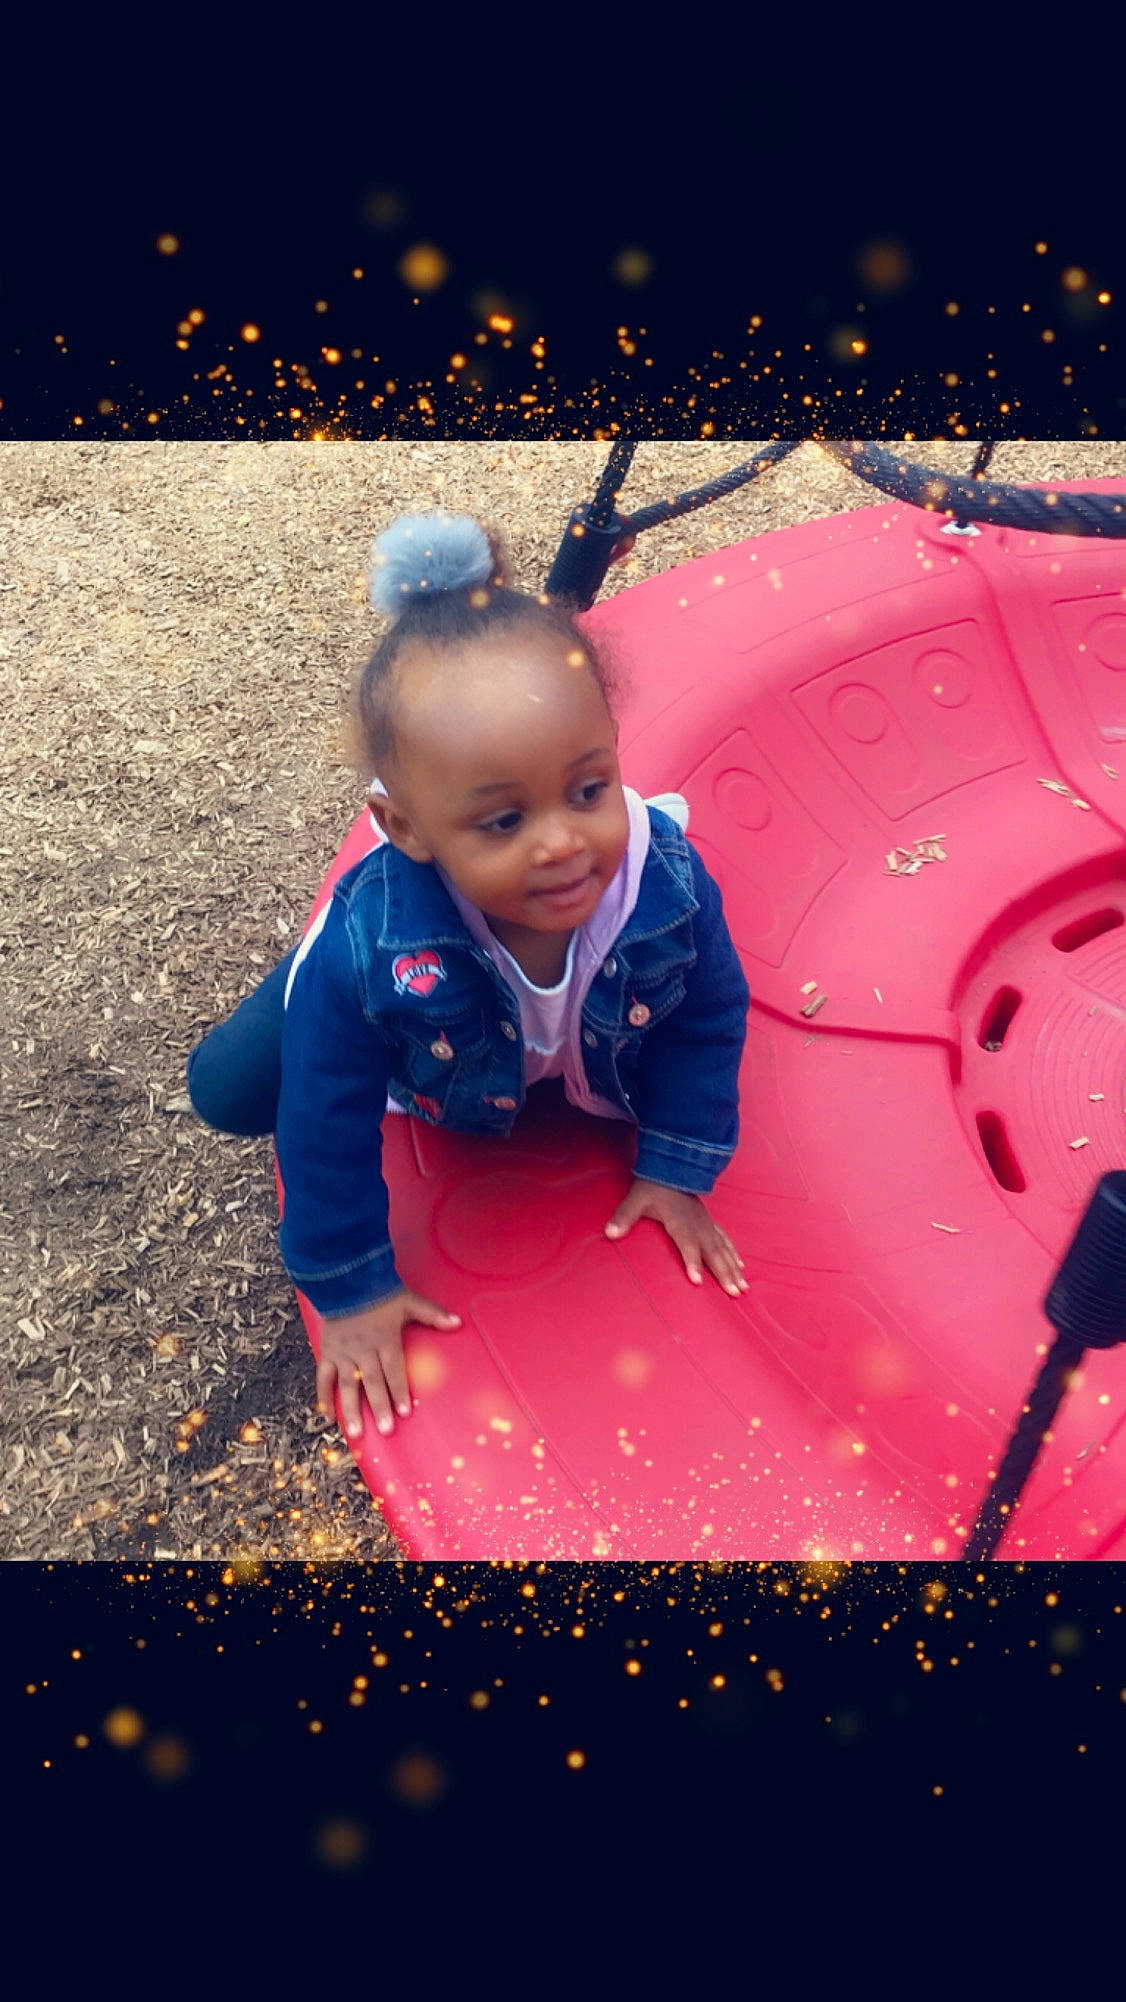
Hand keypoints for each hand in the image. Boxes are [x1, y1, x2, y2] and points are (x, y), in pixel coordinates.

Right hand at [317, 1287, 460, 1439]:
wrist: (345, 1280)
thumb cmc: (380, 1293)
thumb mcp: (409, 1302)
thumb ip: (432, 1314)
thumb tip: (457, 1323)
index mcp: (384, 1340)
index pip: (394, 1370)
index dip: (399, 1391)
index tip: (404, 1412)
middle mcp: (363, 1350)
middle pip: (372, 1382)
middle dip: (379, 1406)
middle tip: (385, 1430)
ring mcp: (343, 1353)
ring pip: (347, 1385)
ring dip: (351, 1409)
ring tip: (356, 1432)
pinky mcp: (328, 1352)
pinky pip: (323, 1377)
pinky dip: (324, 1397)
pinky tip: (329, 1416)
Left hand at [604, 1178, 747, 1295]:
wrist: (672, 1166)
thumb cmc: (653, 1185)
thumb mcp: (636, 1199)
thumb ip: (624, 1217)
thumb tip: (609, 1233)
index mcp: (680, 1221)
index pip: (687, 1245)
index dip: (692, 1262)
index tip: (697, 1281)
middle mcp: (698, 1225)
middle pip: (713, 1252)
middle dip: (724, 1274)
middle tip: (734, 1293)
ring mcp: (706, 1223)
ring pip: (724, 1249)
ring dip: (734, 1269)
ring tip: (743, 1287)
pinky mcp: (709, 1222)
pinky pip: (725, 1240)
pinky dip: (734, 1254)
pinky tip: (742, 1266)